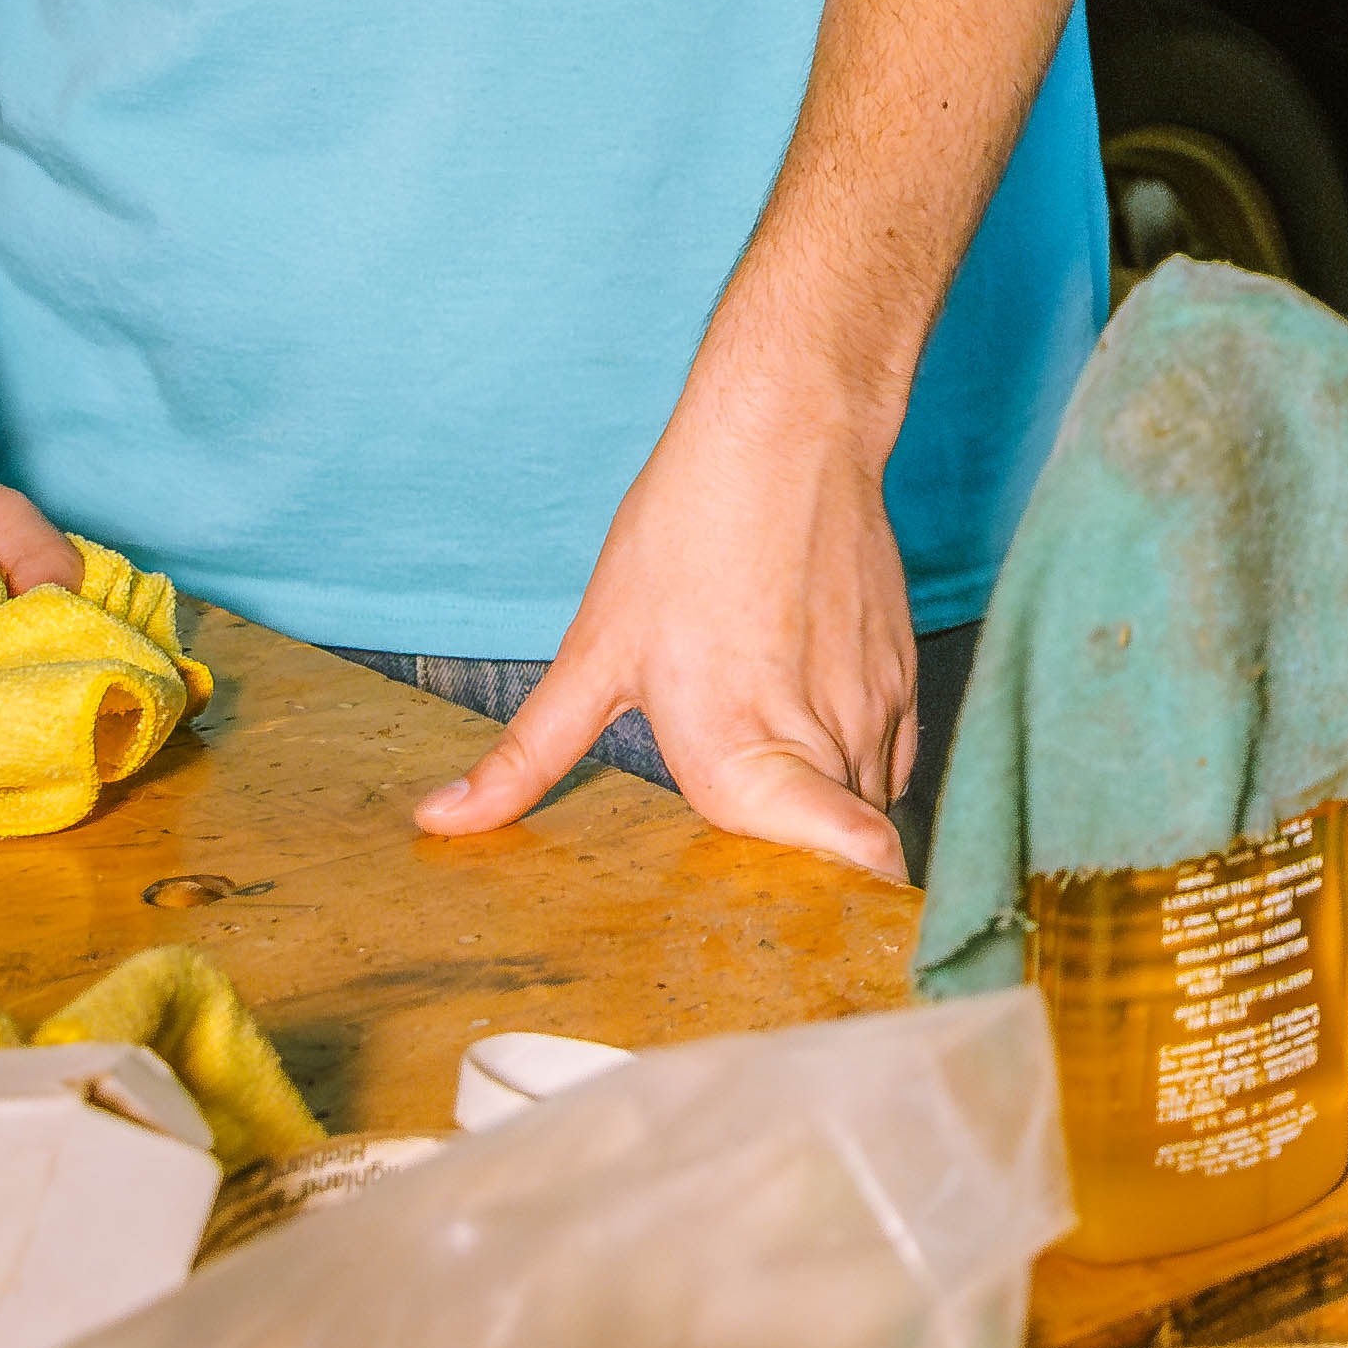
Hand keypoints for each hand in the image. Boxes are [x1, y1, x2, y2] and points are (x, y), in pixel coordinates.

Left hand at [419, 384, 917, 874]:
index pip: (852, 860)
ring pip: (872, 805)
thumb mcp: (595, 649)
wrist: (786, 432)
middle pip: (844, 853)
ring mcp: (876, 706)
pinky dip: (857, 768)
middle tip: (750, 869)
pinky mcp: (905, 674)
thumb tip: (442, 823)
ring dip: (830, 816)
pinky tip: (804, 730)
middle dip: (806, 869)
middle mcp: (826, 738)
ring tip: (773, 789)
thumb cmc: (686, 533)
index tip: (788, 915)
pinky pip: (891, 759)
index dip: (832, 897)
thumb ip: (527, 759)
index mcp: (743, 749)